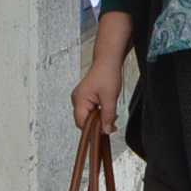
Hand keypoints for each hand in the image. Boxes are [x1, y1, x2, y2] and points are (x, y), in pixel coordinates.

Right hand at [75, 11, 136, 133]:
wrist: (108, 61)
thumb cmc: (107, 75)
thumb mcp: (110, 98)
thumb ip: (107, 116)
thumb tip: (106, 130)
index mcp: (79, 100)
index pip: (81, 123)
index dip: (93, 129)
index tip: (106, 130)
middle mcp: (77, 100)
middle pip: (85, 120)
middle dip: (98, 124)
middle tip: (112, 124)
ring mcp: (81, 98)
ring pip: (89, 115)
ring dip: (100, 118)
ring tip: (112, 116)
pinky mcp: (86, 96)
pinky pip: (91, 109)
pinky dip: (100, 112)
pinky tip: (109, 111)